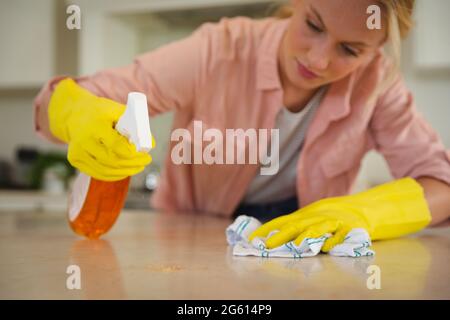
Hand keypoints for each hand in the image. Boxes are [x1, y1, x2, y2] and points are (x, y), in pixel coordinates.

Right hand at [48, 78, 153, 180]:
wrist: (74, 113)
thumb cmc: (101, 112)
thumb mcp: (118, 111)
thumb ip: (135, 125)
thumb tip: (150, 144)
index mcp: (95, 125)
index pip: (117, 146)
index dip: (133, 152)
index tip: (146, 152)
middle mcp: (83, 140)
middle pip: (113, 160)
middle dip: (133, 163)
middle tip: (146, 160)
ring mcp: (77, 152)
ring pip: (106, 170)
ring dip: (126, 171)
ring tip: (139, 166)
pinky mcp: (76, 160)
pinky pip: (98, 173)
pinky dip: (115, 175)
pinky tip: (125, 171)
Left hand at [249, 178, 431, 250]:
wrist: (369, 206)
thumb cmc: (337, 213)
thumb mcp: (316, 214)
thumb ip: (299, 223)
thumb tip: (275, 232)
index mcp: (308, 212)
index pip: (284, 220)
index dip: (268, 228)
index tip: (252, 238)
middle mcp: (319, 215)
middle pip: (297, 225)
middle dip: (280, 236)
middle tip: (266, 246)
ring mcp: (335, 221)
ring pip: (318, 229)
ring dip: (305, 238)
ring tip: (295, 247)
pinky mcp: (352, 228)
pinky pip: (342, 236)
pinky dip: (334, 242)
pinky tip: (327, 249)